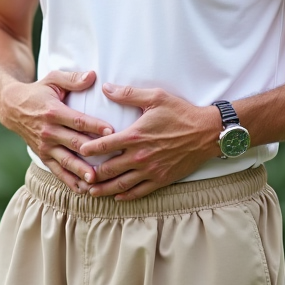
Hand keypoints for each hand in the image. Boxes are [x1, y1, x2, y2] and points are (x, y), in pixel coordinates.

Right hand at [0, 70, 113, 192]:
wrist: (12, 108)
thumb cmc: (39, 91)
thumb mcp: (53, 79)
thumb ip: (73, 78)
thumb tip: (93, 76)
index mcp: (53, 112)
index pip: (77, 120)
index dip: (94, 126)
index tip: (111, 130)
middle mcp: (49, 131)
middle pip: (74, 143)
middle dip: (93, 152)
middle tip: (111, 158)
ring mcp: (45, 146)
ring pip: (66, 160)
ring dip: (81, 171)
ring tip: (95, 180)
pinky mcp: (43, 156)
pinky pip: (57, 171)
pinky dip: (70, 181)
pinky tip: (83, 190)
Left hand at [78, 83, 221, 200]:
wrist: (207, 132)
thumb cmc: (181, 113)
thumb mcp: (155, 97)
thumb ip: (128, 94)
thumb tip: (106, 87)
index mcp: (135, 136)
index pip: (103, 145)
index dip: (88, 149)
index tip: (78, 150)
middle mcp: (139, 156)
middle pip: (108, 169)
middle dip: (91, 174)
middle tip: (78, 176)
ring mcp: (150, 170)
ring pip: (121, 184)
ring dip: (104, 189)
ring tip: (91, 192)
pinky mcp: (161, 179)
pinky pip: (139, 192)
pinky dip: (126, 195)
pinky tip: (117, 196)